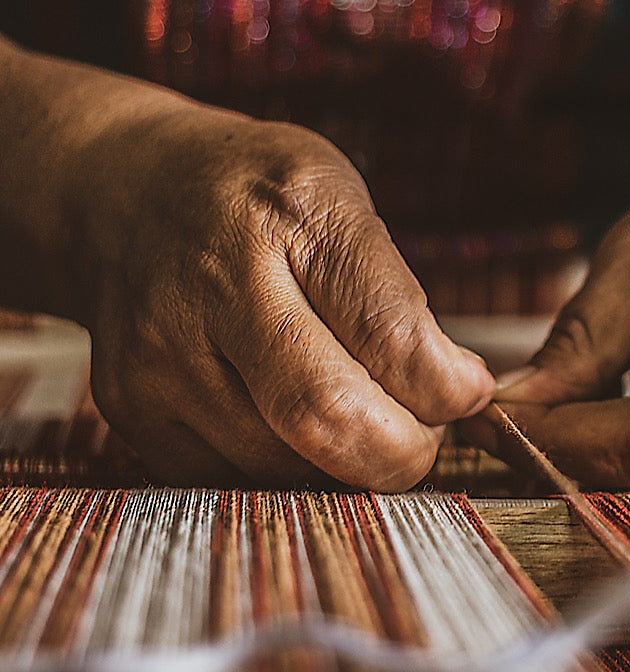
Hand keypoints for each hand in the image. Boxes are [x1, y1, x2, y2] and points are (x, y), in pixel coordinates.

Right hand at [76, 103, 492, 487]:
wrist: (124, 191)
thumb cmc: (255, 197)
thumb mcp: (340, 197)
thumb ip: (396, 295)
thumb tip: (453, 398)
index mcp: (295, 214)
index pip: (392, 338)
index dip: (447, 389)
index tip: (465, 391)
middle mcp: (219, 283)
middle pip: (329, 418)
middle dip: (401, 451)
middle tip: (422, 434)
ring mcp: (163, 352)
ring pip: (284, 465)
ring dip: (345, 464)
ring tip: (358, 418)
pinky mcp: (130, 405)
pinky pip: (231, 480)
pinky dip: (285, 470)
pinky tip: (293, 426)